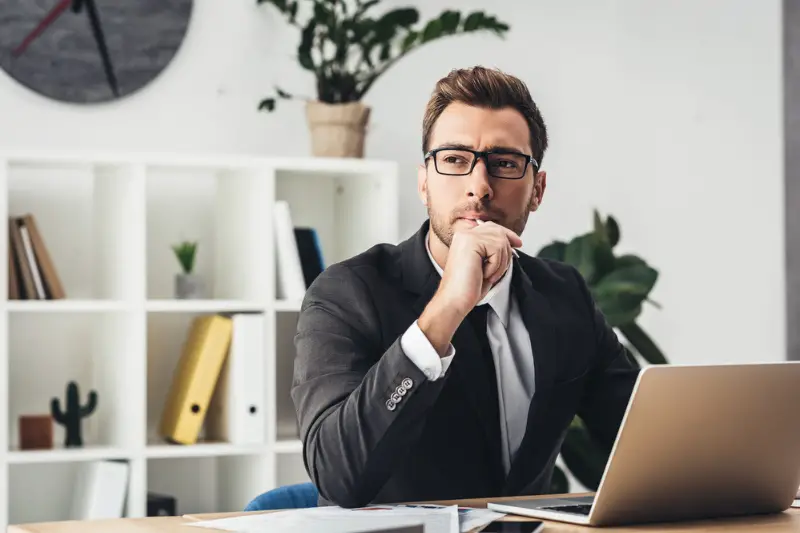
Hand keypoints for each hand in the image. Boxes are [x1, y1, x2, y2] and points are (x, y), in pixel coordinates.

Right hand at [417, 221, 520, 356]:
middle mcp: (465, 233)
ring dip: (500, 263)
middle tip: (496, 272)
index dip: (508, 234)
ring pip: (501, 241)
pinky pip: (497, 249)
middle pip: (499, 232)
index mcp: (466, 237)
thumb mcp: (486, 264)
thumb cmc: (469, 288)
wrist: (455, 300)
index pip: (492, 227)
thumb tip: (513, 242)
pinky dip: (495, 265)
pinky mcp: (471, 242)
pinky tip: (484, 274)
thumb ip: (494, 250)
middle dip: (505, 253)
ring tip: (488, 275)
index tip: (518, 244)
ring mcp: (467, 236)